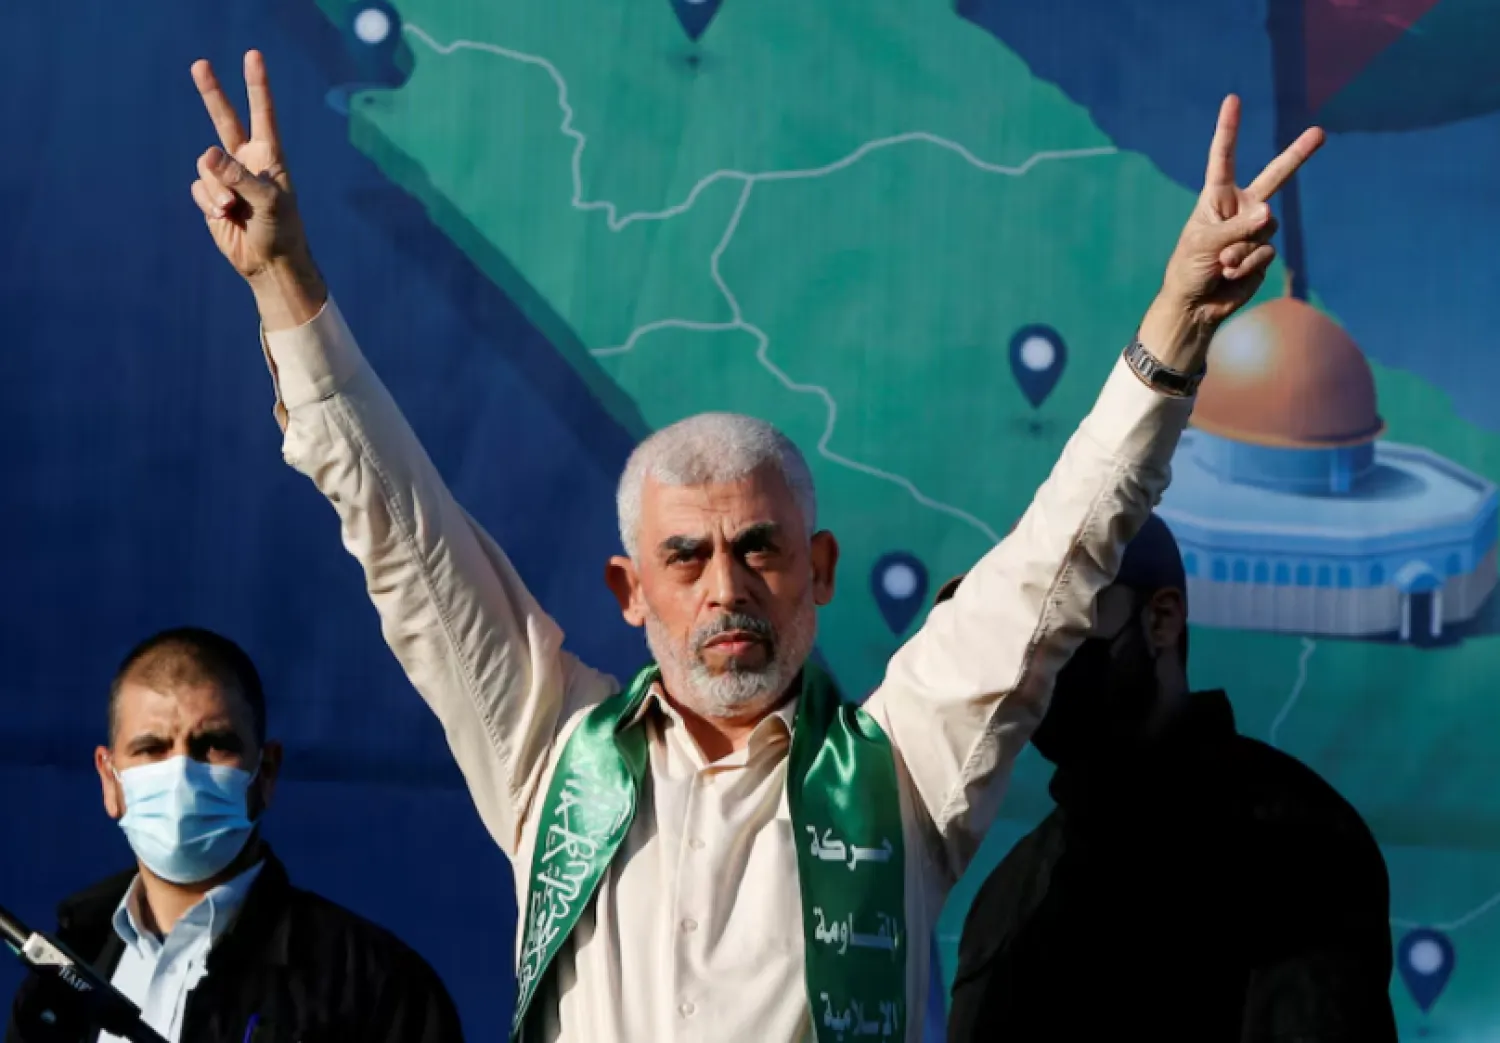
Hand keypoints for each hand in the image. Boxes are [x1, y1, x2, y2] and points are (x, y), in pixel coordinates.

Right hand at [190, 51, 323, 327]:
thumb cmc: (281, 230)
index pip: (262, 113)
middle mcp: (246, 160)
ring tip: (234, 209)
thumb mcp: (268, 201)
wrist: (270, 262)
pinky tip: (224, 216)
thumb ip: (240, 176)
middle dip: (212, 93)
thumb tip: (206, 155)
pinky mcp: (211, 195)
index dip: (256, 85)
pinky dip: (208, 202)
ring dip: (216, 189)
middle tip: (200, 64)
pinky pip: (199, 188)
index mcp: (269, 155)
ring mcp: (227, 177)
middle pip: (224, 119)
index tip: (253, 56)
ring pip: (205, 166)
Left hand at [1145, 96, 1324, 362]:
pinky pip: (1265, 251)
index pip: (1223, 158)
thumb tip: (1269, 213)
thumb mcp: (1204, 244)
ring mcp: (1255, 229)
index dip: (1229, 128)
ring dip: (1242, 249)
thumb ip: (1236, 228)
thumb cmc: (1188, 269)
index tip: (1232, 99)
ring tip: (1221, 263)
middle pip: (1275, 176)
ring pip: (1267, 227)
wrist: (1196, 305)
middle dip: (1298, 155)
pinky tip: (1230, 274)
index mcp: (1216, 197)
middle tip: (1321, 133)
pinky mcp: (1264, 251)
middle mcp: (1240, 207)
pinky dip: (1248, 264)